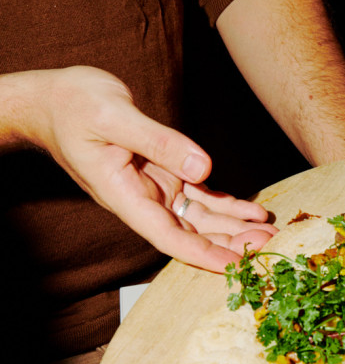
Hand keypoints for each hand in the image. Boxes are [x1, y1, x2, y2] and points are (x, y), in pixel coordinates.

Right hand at [3, 66, 276, 272]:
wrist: (56, 97)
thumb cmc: (74, 104)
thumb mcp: (115, 117)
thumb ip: (160, 142)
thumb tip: (203, 167)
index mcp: (124, 195)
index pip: (168, 236)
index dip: (202, 254)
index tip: (235, 267)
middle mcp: (142, 198)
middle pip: (191, 234)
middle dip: (229, 244)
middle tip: (269, 247)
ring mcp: (154, 188)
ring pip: (200, 219)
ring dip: (234, 228)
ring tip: (269, 232)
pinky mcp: (164, 173)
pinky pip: (200, 198)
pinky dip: (227, 205)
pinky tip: (254, 211)